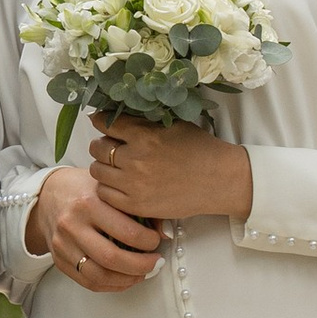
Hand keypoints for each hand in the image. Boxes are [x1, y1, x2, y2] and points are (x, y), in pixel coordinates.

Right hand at [27, 160, 163, 293]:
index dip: (149, 242)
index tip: (157, 241)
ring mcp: (63, 245)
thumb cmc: (86, 189)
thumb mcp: (111, 189)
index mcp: (88, 202)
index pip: (126, 231)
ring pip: (98, 275)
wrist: (49, 195)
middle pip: (111, 258)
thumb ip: (138, 209)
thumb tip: (165, 234)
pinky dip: (111, 285)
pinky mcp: (59, 260)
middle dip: (141, 266)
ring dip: (127, 280)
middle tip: (156, 263)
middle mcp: (72, 225)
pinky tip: (126, 278)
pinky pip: (88, 282)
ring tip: (143, 273)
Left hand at [89, 114, 253, 225]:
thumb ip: (144, 121)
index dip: (101, 121)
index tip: (101, 122)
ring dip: (102, 166)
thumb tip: (117, 112)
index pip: (105, 123)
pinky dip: (108, 187)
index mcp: (145, 135)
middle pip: (97, 148)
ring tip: (115, 166)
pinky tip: (119, 183)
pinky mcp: (136, 205)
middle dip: (101, 144)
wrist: (220, 180)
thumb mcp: (173, 124)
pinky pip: (105, 193)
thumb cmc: (199, 149)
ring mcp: (134, 184)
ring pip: (97, 171)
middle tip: (110, 146)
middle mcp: (136, 159)